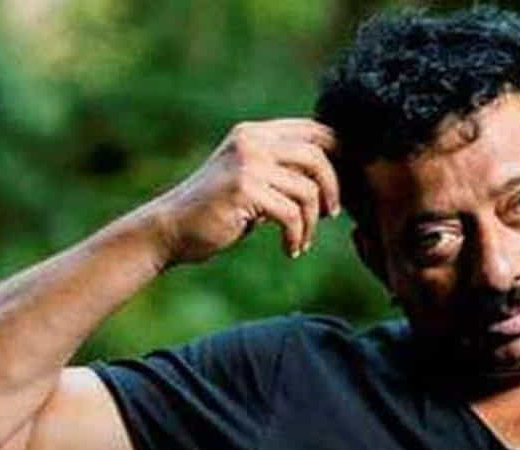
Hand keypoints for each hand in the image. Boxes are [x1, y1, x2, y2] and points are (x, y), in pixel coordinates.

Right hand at [151, 119, 340, 263]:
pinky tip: (291, 250)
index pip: (313, 129)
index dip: (340, 152)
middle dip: (334, 187)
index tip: (349, 181)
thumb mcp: (252, 179)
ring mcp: (247, 163)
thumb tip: (336, 172)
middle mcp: (251, 140)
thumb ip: (282, 168)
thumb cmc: (217, 210)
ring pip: (307, 190)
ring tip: (302, 239)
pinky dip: (297, 236)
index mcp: (255, 132)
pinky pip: (292, 214)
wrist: (170, 229)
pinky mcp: (244, 190)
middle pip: (317, 155)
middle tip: (332, 213)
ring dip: (312, 222)